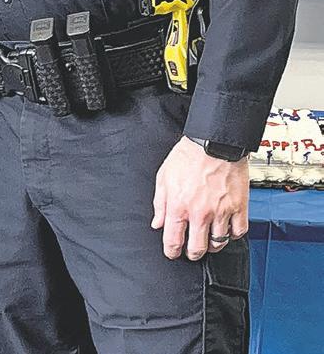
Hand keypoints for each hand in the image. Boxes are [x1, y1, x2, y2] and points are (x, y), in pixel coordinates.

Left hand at [151, 136, 248, 260]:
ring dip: (212, 245)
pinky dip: (233, 234)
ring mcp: (221, 211)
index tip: (173, 252)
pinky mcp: (238, 207)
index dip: (172, 252)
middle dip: (192, 254)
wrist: (213, 141)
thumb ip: (160, 202)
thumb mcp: (164, 176)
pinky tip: (227, 228)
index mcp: (179, 206)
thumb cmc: (188, 155)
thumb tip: (158, 223)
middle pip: (197, 249)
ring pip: (218, 243)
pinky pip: (238, 232)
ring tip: (209, 239)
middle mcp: (200, 213)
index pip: (173, 241)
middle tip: (192, 250)